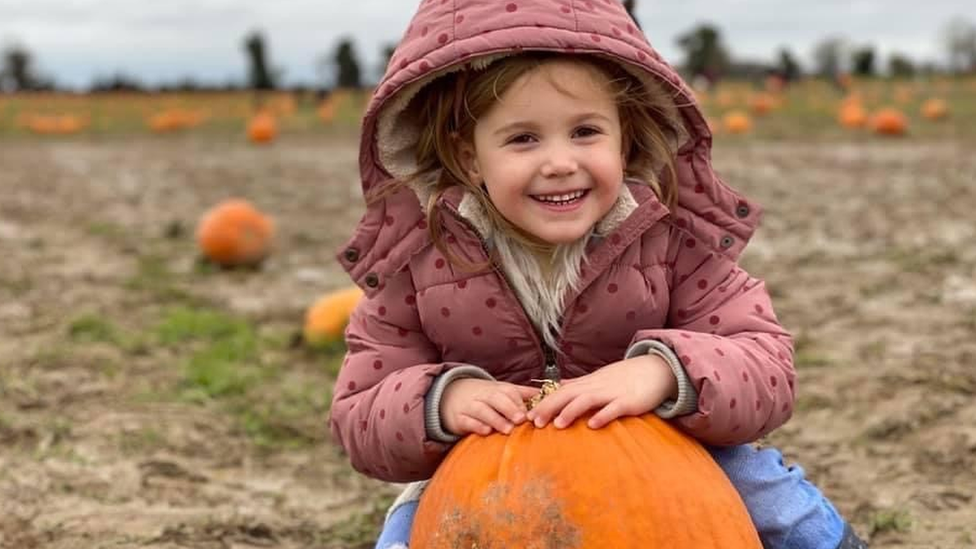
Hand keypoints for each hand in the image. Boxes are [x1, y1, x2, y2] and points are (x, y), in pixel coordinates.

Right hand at [441, 378, 538, 436]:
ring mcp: (470, 406)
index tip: (530, 414)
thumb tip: (548, 393)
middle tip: (521, 420)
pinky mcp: (459, 418)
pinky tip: (486, 431)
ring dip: (495, 419)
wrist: (451, 395)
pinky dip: (476, 426)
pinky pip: (467, 421)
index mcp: (497, 389)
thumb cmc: (484, 397)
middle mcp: (484, 396)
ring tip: (507, 429)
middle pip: (496, 399)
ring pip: (482, 410)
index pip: (510, 393)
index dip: (520, 403)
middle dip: (509, 408)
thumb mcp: (502, 391)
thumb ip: (523, 393)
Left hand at [526, 354, 677, 429]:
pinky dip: (603, 415)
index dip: (543, 403)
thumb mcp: (599, 378)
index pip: (561, 392)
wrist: (656, 369)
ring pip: (587, 399)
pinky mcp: (629, 402)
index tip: (527, 416)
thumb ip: (579, 383)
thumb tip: (559, 384)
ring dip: (571, 411)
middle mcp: (597, 386)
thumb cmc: (626, 376)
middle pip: (568, 394)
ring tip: (557, 425)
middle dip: (549, 407)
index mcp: (588, 383)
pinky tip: (593, 425)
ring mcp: (612, 393)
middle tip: (533, 422)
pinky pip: (614, 408)